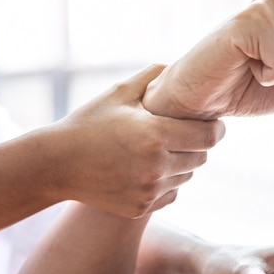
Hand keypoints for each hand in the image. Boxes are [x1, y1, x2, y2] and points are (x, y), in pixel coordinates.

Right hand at [48, 64, 225, 218]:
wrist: (56, 164)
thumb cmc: (87, 123)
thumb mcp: (118, 92)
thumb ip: (152, 76)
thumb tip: (177, 65)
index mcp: (156, 135)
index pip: (209, 136)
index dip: (217, 129)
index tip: (215, 124)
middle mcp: (157, 166)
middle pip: (201, 158)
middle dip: (198, 144)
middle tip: (184, 134)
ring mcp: (149, 191)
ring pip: (186, 177)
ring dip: (182, 164)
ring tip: (160, 151)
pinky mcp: (140, 208)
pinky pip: (170, 194)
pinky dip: (166, 183)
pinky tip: (147, 170)